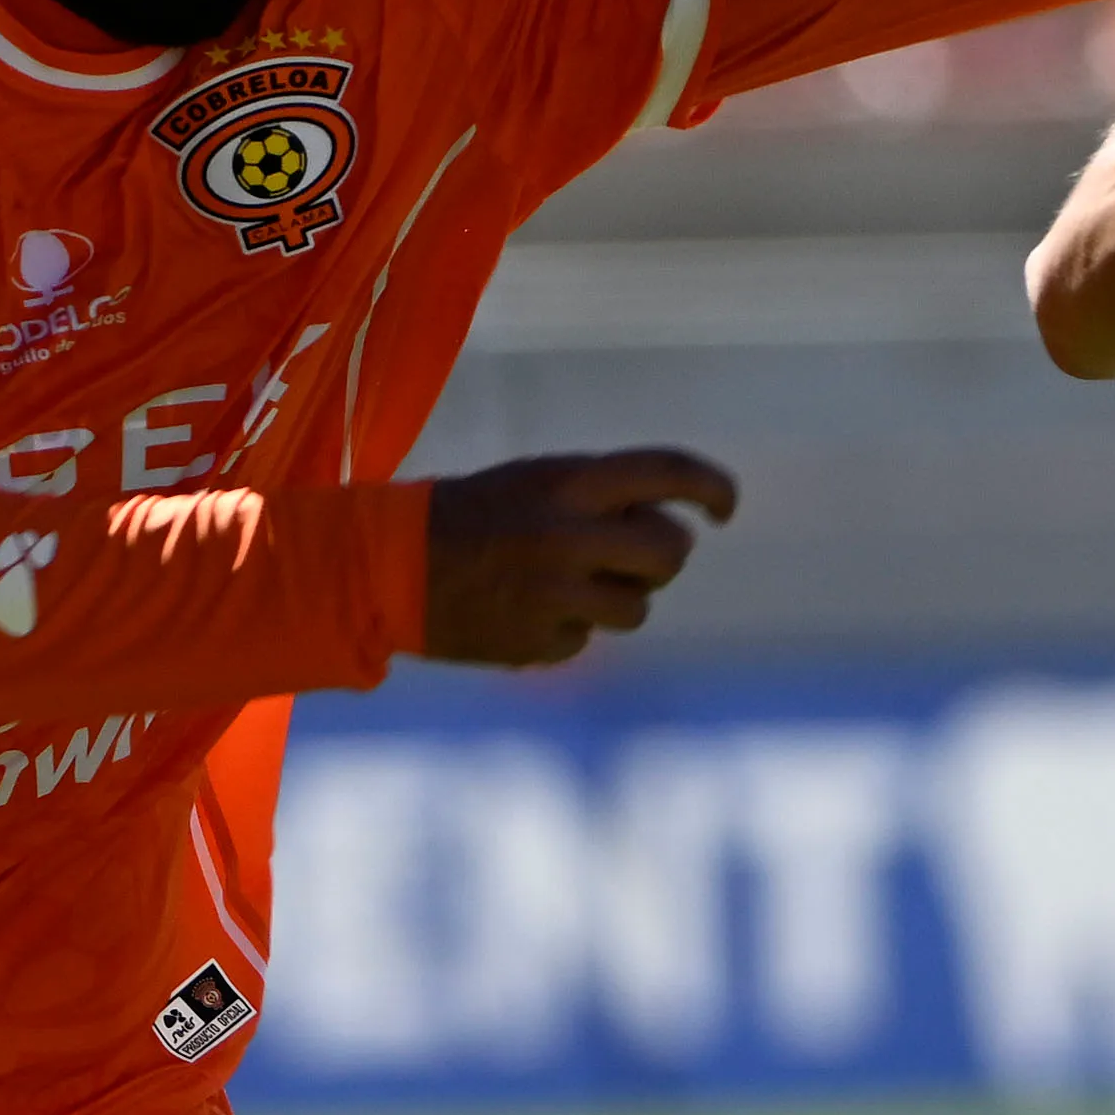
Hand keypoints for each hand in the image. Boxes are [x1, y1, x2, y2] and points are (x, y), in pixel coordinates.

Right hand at [418, 447, 737, 666]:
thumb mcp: (537, 482)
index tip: (725, 507)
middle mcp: (569, 536)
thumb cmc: (477, 515)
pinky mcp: (540, 643)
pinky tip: (524, 610)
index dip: (713, 486)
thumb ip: (604, 499)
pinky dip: (567, 628)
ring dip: (616, 597)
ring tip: (565, 582)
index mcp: (570, 482)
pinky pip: (587, 640)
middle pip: (671, 553)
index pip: (669, 471)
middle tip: (635, 556)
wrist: (389, 566)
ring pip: (638, 607)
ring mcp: (556, 595)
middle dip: (664, 556)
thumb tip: (670, 530)